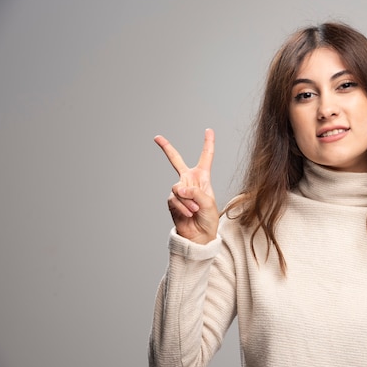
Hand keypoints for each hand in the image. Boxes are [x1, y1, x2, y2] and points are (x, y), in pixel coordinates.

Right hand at [154, 129, 218, 243]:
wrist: (199, 235)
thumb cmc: (208, 219)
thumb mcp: (209, 203)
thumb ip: (195, 193)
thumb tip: (178, 188)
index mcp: (202, 177)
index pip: (206, 157)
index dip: (208, 143)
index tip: (209, 130)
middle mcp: (189, 181)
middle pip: (175, 160)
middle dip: (166, 148)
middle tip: (157, 138)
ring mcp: (179, 190)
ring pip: (178, 188)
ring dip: (188, 201)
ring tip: (195, 211)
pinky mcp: (171, 201)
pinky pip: (175, 200)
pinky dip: (183, 207)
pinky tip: (188, 214)